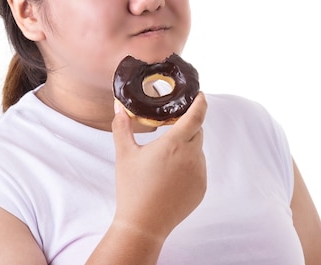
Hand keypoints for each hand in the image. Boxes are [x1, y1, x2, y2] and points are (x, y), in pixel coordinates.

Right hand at [110, 92, 206, 240]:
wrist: (143, 224)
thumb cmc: (132, 188)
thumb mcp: (124, 154)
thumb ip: (122, 127)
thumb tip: (119, 107)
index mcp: (175, 144)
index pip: (196, 116)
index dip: (200, 103)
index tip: (200, 95)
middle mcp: (192, 157)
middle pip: (197, 132)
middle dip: (188, 125)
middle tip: (173, 124)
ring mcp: (199, 174)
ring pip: (197, 151)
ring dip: (187, 147)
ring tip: (166, 156)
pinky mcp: (201, 188)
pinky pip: (198, 169)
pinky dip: (188, 165)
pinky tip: (170, 175)